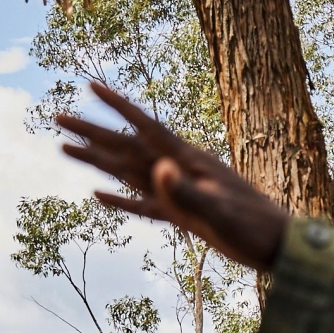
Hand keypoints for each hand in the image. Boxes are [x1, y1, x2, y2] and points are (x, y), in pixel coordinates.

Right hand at [57, 82, 288, 271]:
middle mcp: (179, 170)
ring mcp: (178, 192)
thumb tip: (160, 170)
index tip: (89, 85)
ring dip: (98, 161)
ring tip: (66, 149)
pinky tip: (98, 195)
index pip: (145, 127)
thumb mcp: (219, 211)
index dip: (117, 106)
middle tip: (57, 117)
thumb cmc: (254, 227)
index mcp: (188, 161)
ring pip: (128, 172)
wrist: (276, 247)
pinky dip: (120, 200)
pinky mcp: (182, 215)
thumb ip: (187, 191)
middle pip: (126, 147)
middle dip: (92, 131)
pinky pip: (143, 206)